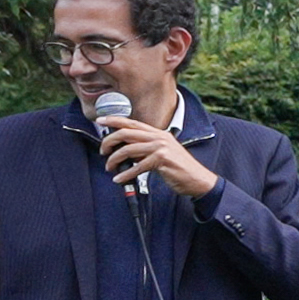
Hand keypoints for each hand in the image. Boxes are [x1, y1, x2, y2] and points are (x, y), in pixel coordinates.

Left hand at [96, 111, 220, 198]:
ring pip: (128, 150)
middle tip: (103, 152)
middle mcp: (159, 137)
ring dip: (114, 160)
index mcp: (158, 133)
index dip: (114, 120)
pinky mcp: (162, 160)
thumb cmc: (178, 168)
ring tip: (110, 168)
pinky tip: (120, 179)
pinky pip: (137, 167)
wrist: (198, 179)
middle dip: (109, 142)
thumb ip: (145, 149)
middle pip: (125, 133)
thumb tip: (124, 151)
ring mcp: (161, 147)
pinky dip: (125, 174)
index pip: (132, 123)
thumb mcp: (161, 153)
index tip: (100, 120)